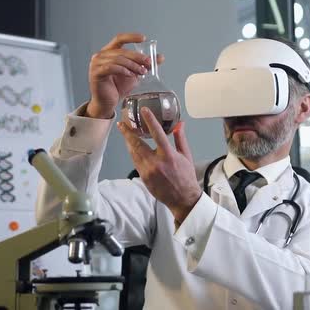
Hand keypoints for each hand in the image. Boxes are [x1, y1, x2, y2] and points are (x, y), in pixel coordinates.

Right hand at [86, 33, 164, 118]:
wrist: (108, 102)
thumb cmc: (118, 87)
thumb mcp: (135, 73)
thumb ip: (144, 64)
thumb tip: (160, 57)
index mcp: (109, 52)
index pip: (119, 39)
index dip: (131, 37)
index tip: (143, 38)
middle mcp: (101, 55)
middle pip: (122, 51)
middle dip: (137, 57)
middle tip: (148, 63)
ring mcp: (96, 63)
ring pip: (118, 59)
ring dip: (132, 65)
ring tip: (142, 72)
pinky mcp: (96, 73)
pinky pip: (111, 68)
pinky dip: (123, 70)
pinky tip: (131, 75)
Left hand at [117, 108, 200, 222]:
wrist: (183, 198)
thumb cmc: (186, 176)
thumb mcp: (186, 156)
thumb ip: (180, 139)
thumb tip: (180, 124)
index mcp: (169, 156)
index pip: (157, 134)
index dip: (150, 120)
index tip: (144, 111)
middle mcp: (156, 163)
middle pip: (137, 144)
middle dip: (128, 132)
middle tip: (122, 124)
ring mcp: (148, 171)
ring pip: (134, 153)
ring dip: (128, 142)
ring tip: (125, 133)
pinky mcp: (144, 177)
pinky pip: (135, 162)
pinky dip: (133, 153)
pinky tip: (132, 147)